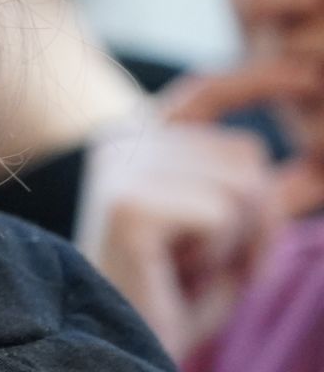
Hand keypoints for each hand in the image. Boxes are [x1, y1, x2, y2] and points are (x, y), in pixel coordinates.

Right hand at [75, 62, 313, 358]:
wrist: (121, 345)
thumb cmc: (175, 292)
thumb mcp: (222, 227)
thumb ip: (251, 187)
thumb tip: (301, 159)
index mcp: (132, 134)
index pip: (207, 89)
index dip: (256, 81)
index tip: (304, 77)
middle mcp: (118, 139)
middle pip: (245, 152)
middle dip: (253, 217)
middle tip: (210, 257)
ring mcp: (119, 167)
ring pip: (242, 185)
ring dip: (237, 240)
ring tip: (192, 264)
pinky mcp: (130, 204)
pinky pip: (222, 213)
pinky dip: (221, 253)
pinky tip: (181, 271)